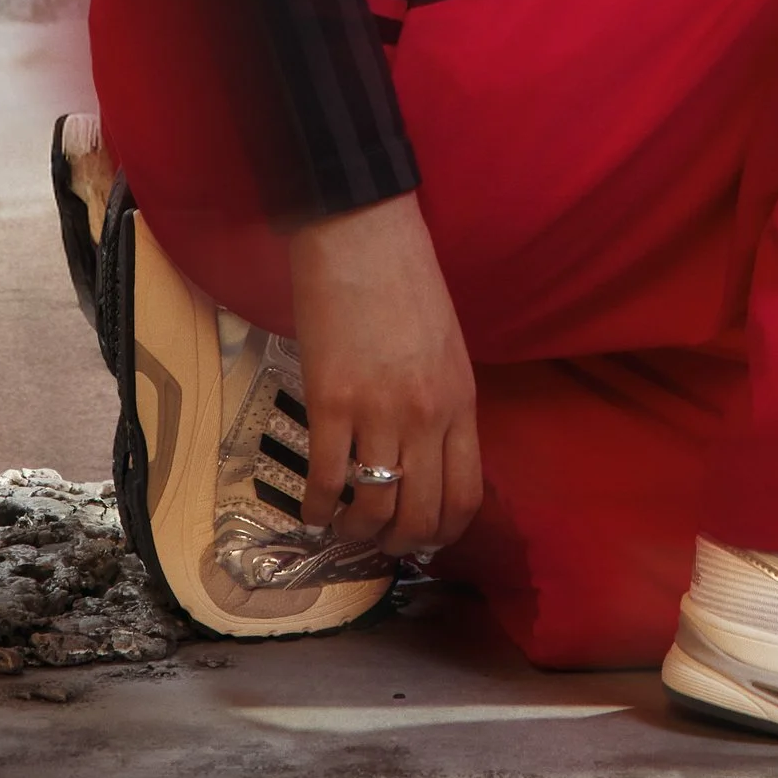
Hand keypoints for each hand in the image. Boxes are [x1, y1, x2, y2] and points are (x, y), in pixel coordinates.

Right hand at [285, 194, 479, 557]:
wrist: (362, 234)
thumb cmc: (407, 281)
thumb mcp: (448, 347)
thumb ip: (444, 403)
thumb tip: (430, 453)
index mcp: (461, 402)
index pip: (465, 495)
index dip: (444, 532)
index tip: (424, 537)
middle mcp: (427, 416)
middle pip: (421, 514)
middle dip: (399, 543)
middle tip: (381, 544)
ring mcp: (379, 412)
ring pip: (374, 507)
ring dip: (357, 532)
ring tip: (344, 530)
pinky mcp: (331, 402)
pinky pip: (326, 476)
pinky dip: (317, 506)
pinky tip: (312, 512)